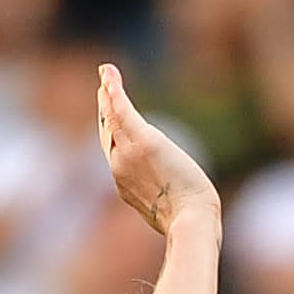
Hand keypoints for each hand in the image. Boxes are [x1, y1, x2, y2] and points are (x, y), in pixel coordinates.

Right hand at [96, 63, 215, 235]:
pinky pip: (122, 110)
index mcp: (124, 183)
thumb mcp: (170, 209)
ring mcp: (127, 153)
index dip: (111, 132)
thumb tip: (176, 198)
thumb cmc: (189, 219)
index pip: (114, 152)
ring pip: (112, 117)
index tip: (110, 119)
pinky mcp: (142, 140)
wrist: (190, 219)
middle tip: (103, 90)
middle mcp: (119, 166)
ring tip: (106, 75)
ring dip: (107, 93)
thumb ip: (164, 197)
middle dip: (104, 109)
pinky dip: (114, 91)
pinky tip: (109, 75)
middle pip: (108, 131)